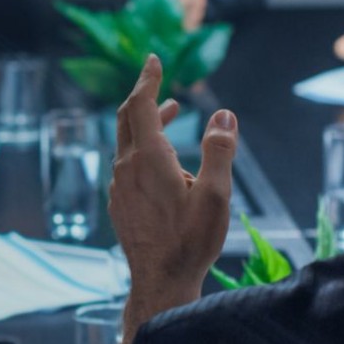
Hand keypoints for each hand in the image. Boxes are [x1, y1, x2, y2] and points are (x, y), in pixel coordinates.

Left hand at [109, 55, 237, 343]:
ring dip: (146, 124)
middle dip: (144, 96)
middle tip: (160, 83)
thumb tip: (223, 115)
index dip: (147, 79)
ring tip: (169, 117)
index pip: (140, 105)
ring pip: (126, 143)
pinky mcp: (120, 205)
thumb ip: (219, 150)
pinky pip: (127, 165)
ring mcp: (119, 188)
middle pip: (127, 119)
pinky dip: (142, 149)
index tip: (154, 60)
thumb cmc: (190, 241)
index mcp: (148, 159)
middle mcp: (126, 168)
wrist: (160, 283)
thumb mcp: (216, 194)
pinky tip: (162, 164)